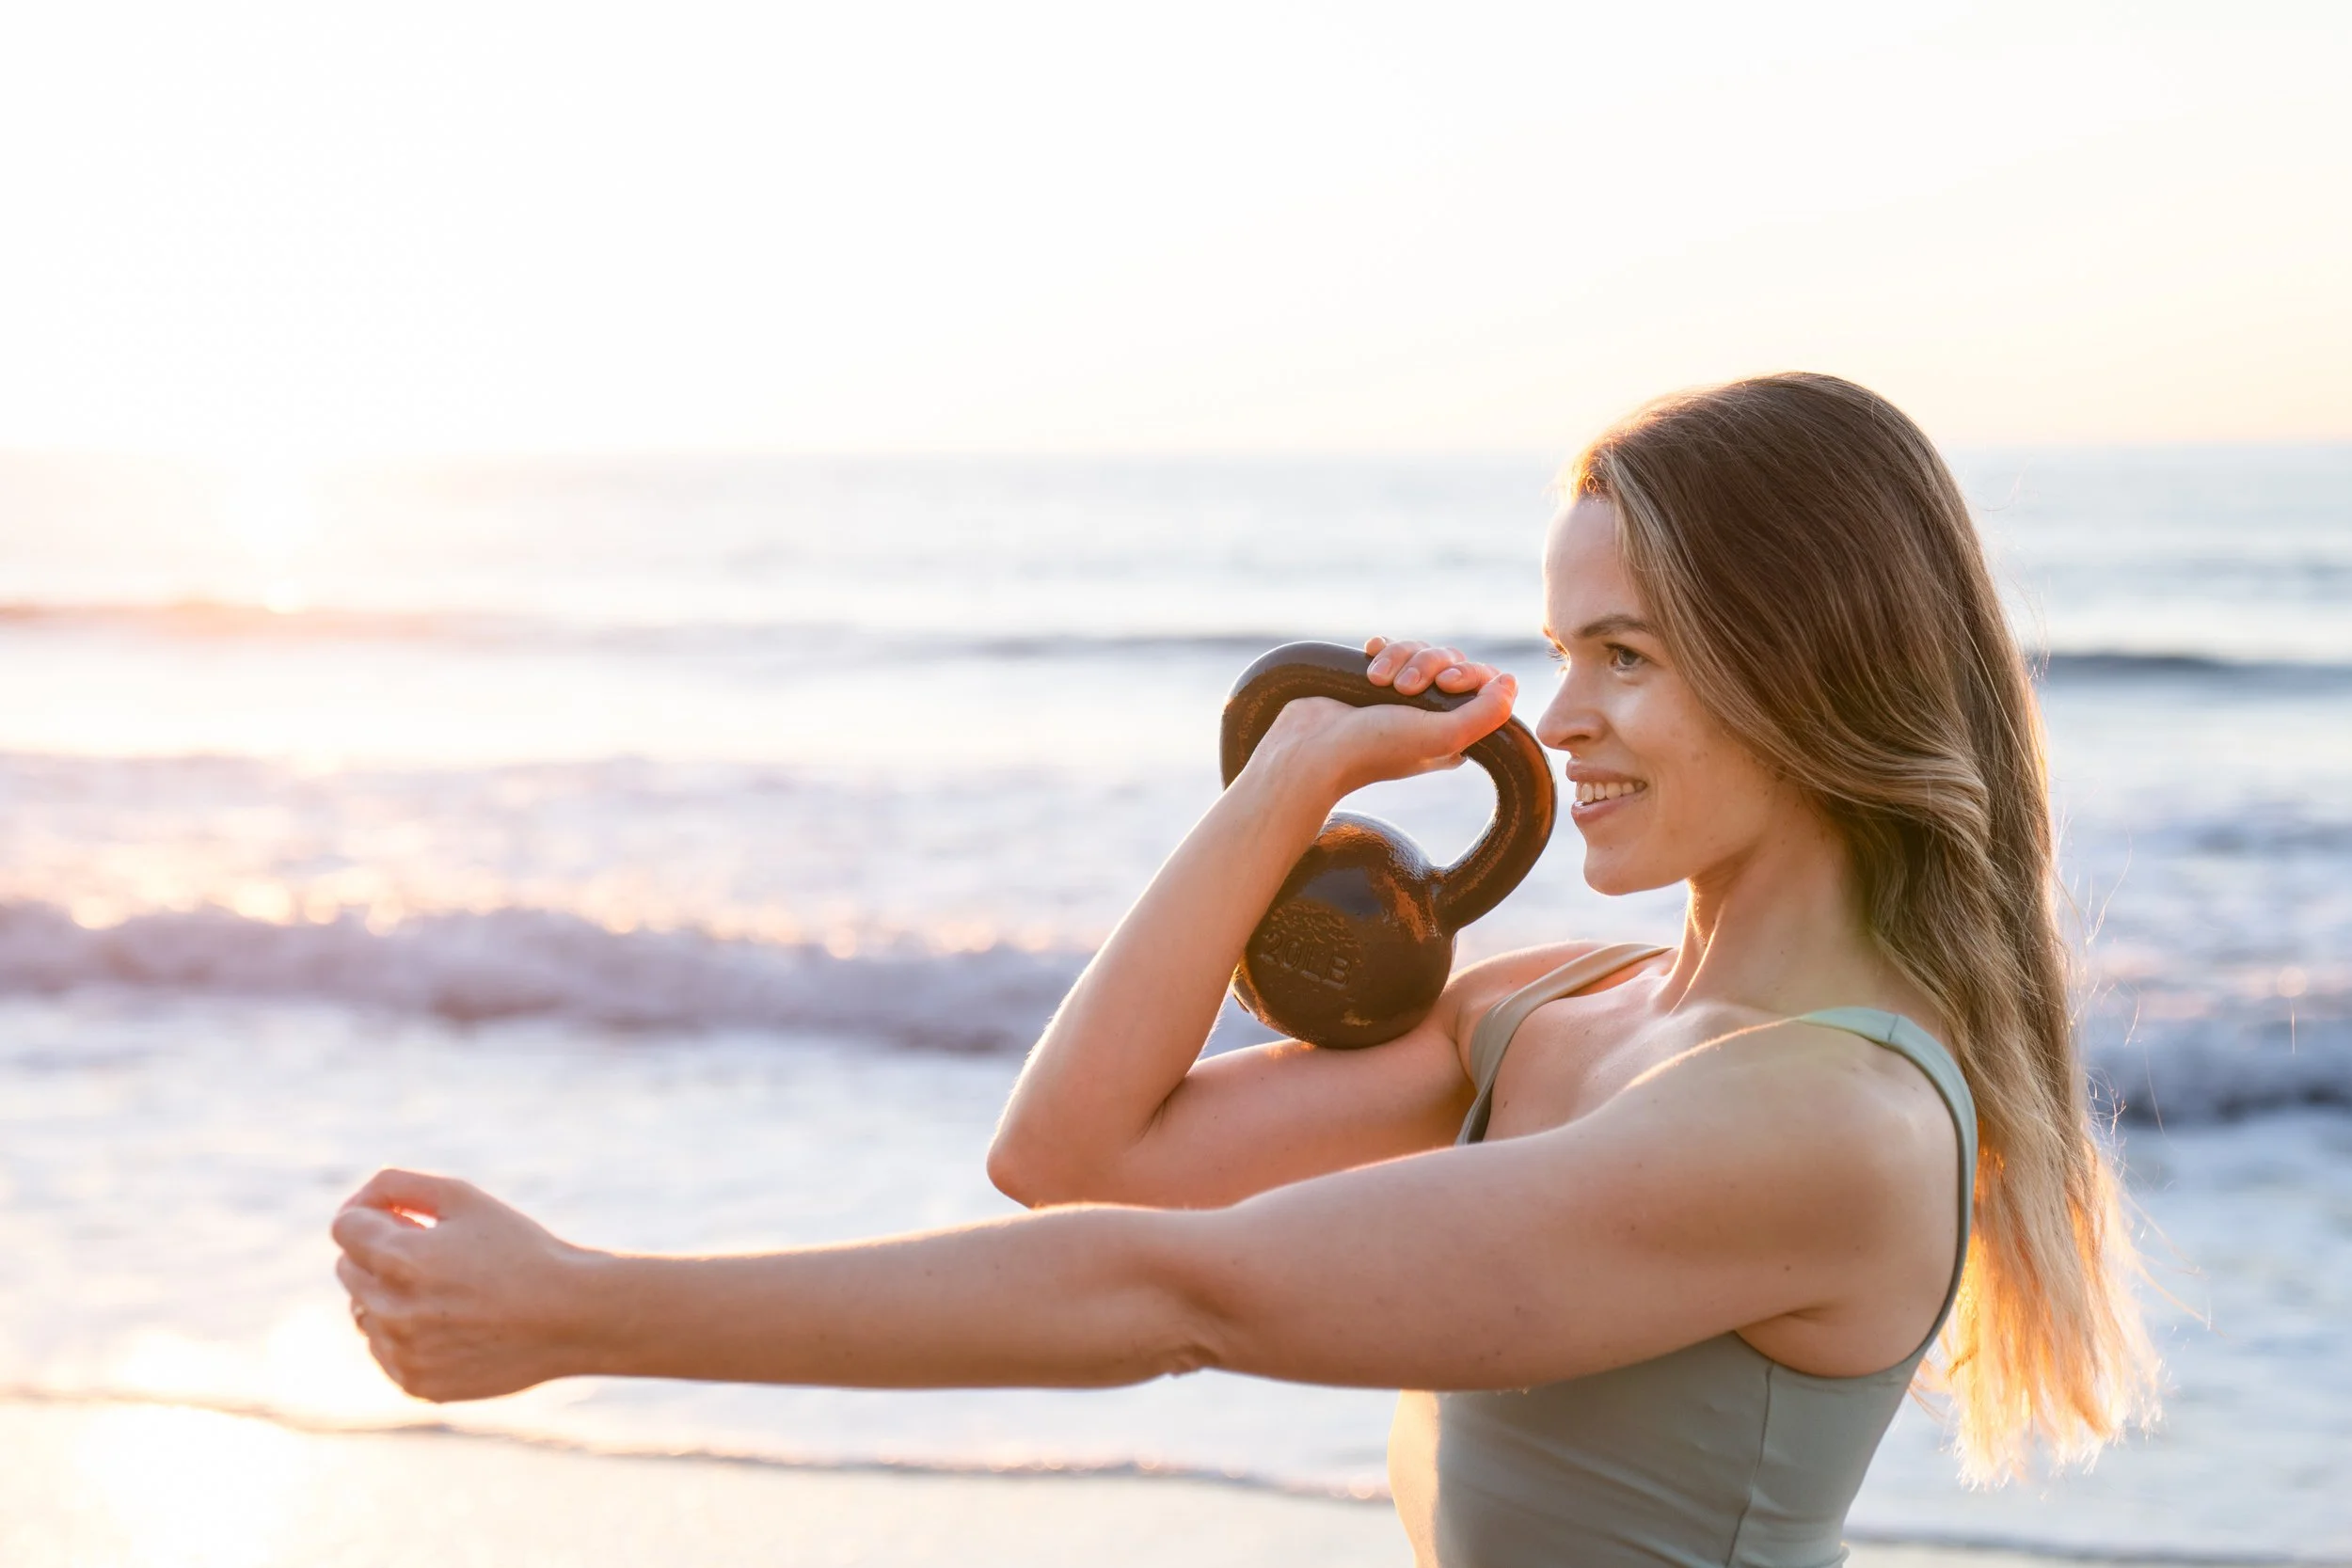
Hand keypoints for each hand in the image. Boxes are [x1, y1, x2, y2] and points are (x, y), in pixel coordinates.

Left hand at [331, 1168, 603, 1402]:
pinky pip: (386, 1351)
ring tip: (449, 1291)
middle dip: (381, 1253)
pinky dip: (407, 1334)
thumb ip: (401, 1185)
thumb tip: (358, 1201)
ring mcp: (401, 1354)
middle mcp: (391, 1311)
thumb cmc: (521, 1250)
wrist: (570, 1316)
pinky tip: (454, 1324)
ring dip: (391, 1295)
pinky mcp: (416, 1384)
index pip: (344, 1226)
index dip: (373, 1213)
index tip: (406, 1216)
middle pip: (348, 1268)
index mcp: (401, 1259)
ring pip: (365, 1312)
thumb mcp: (466, 1198)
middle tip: (437, 1252)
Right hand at [1245, 636, 1517, 798]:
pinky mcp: (1374, 679)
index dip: (1470, 675)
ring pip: (1421, 651)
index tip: (1447, 684)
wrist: (1311, 745)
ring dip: (1401, 656)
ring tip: (1377, 678)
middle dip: (1429, 664)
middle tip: (1405, 687)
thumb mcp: (1443, 736)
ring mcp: (1400, 696)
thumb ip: (1486, 714)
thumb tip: (1511, 682)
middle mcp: (1430, 714)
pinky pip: (1393, 647)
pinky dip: (1383, 649)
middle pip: (1453, 662)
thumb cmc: (1374, 748)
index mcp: (1454, 733)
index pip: (1483, 687)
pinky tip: (1368, 656)